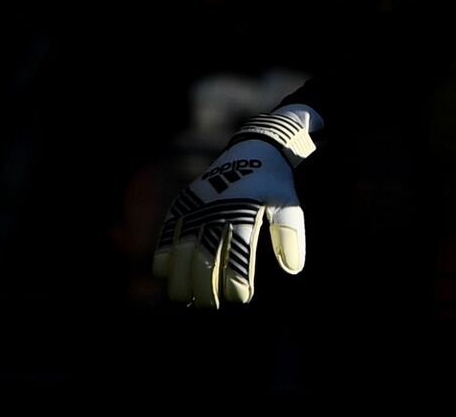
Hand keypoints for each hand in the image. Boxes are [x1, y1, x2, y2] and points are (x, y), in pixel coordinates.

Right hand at [153, 108, 318, 307]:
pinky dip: (163, 251)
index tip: (241, 298)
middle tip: (211, 306)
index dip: (237, 278)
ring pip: (184, 247)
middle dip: (206, 285)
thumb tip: (293, 269)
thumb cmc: (274, 184)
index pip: (240, 251)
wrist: (255, 150)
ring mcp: (198, 205)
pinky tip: (163, 273)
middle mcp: (218, 208)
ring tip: (184, 298)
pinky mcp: (184, 202)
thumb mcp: (288, 204)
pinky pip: (167, 229)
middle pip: (207, 254)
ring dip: (180, 275)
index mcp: (246, 209)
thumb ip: (289, 235)